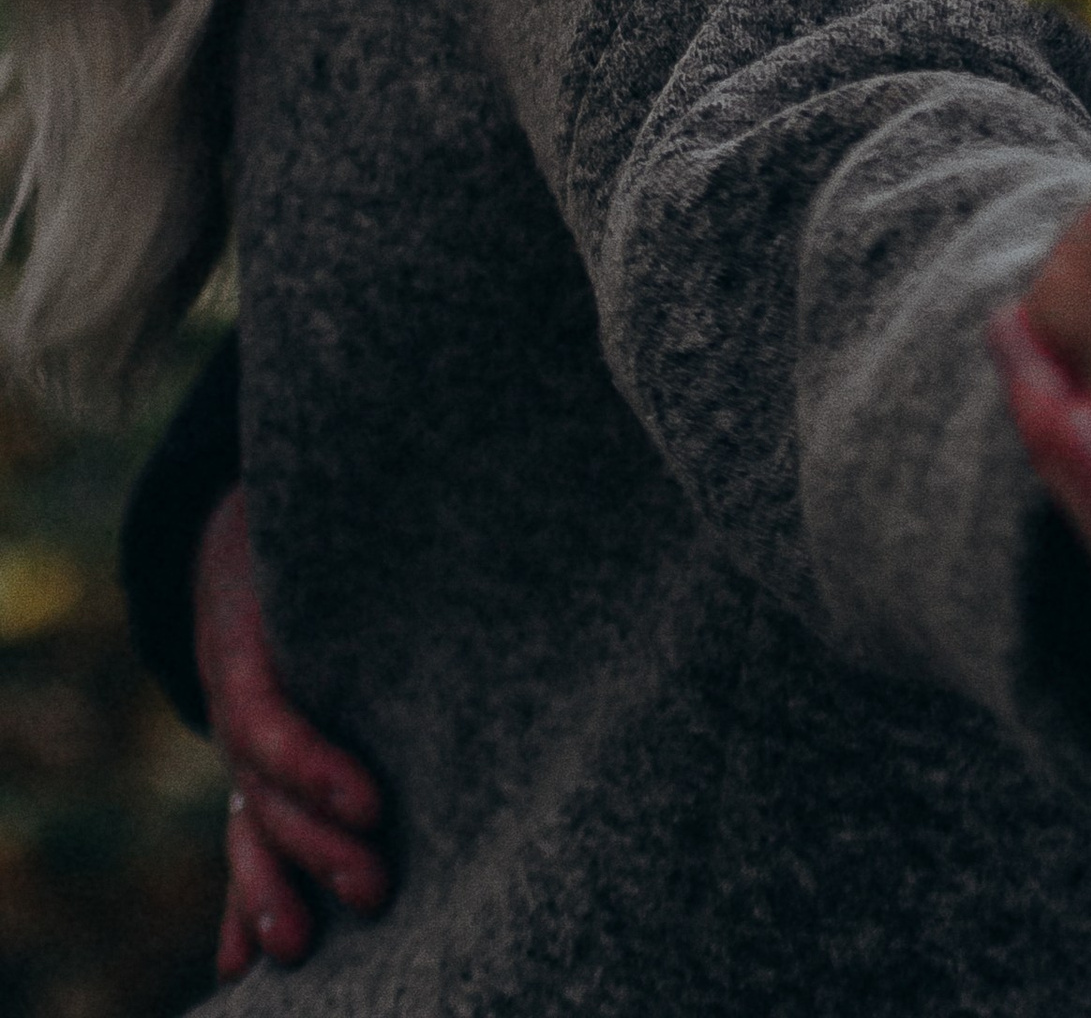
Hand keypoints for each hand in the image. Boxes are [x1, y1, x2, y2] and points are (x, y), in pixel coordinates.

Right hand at [196, 486, 388, 976]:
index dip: (315, 767)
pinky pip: (241, 840)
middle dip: (317, 847)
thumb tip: (468, 525)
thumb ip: (382, 541)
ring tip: (298, 947)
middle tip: (377, 891)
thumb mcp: (323, 522)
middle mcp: (237, 703)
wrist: (226, 535)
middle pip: (264, 792)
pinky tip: (242, 962)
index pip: (269, 719)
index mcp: (247, 642)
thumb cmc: (309, 528)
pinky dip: (239, 901)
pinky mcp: (247, 771)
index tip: (372, 802)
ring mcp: (237, 744)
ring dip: (268, 891)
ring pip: (247, 827)